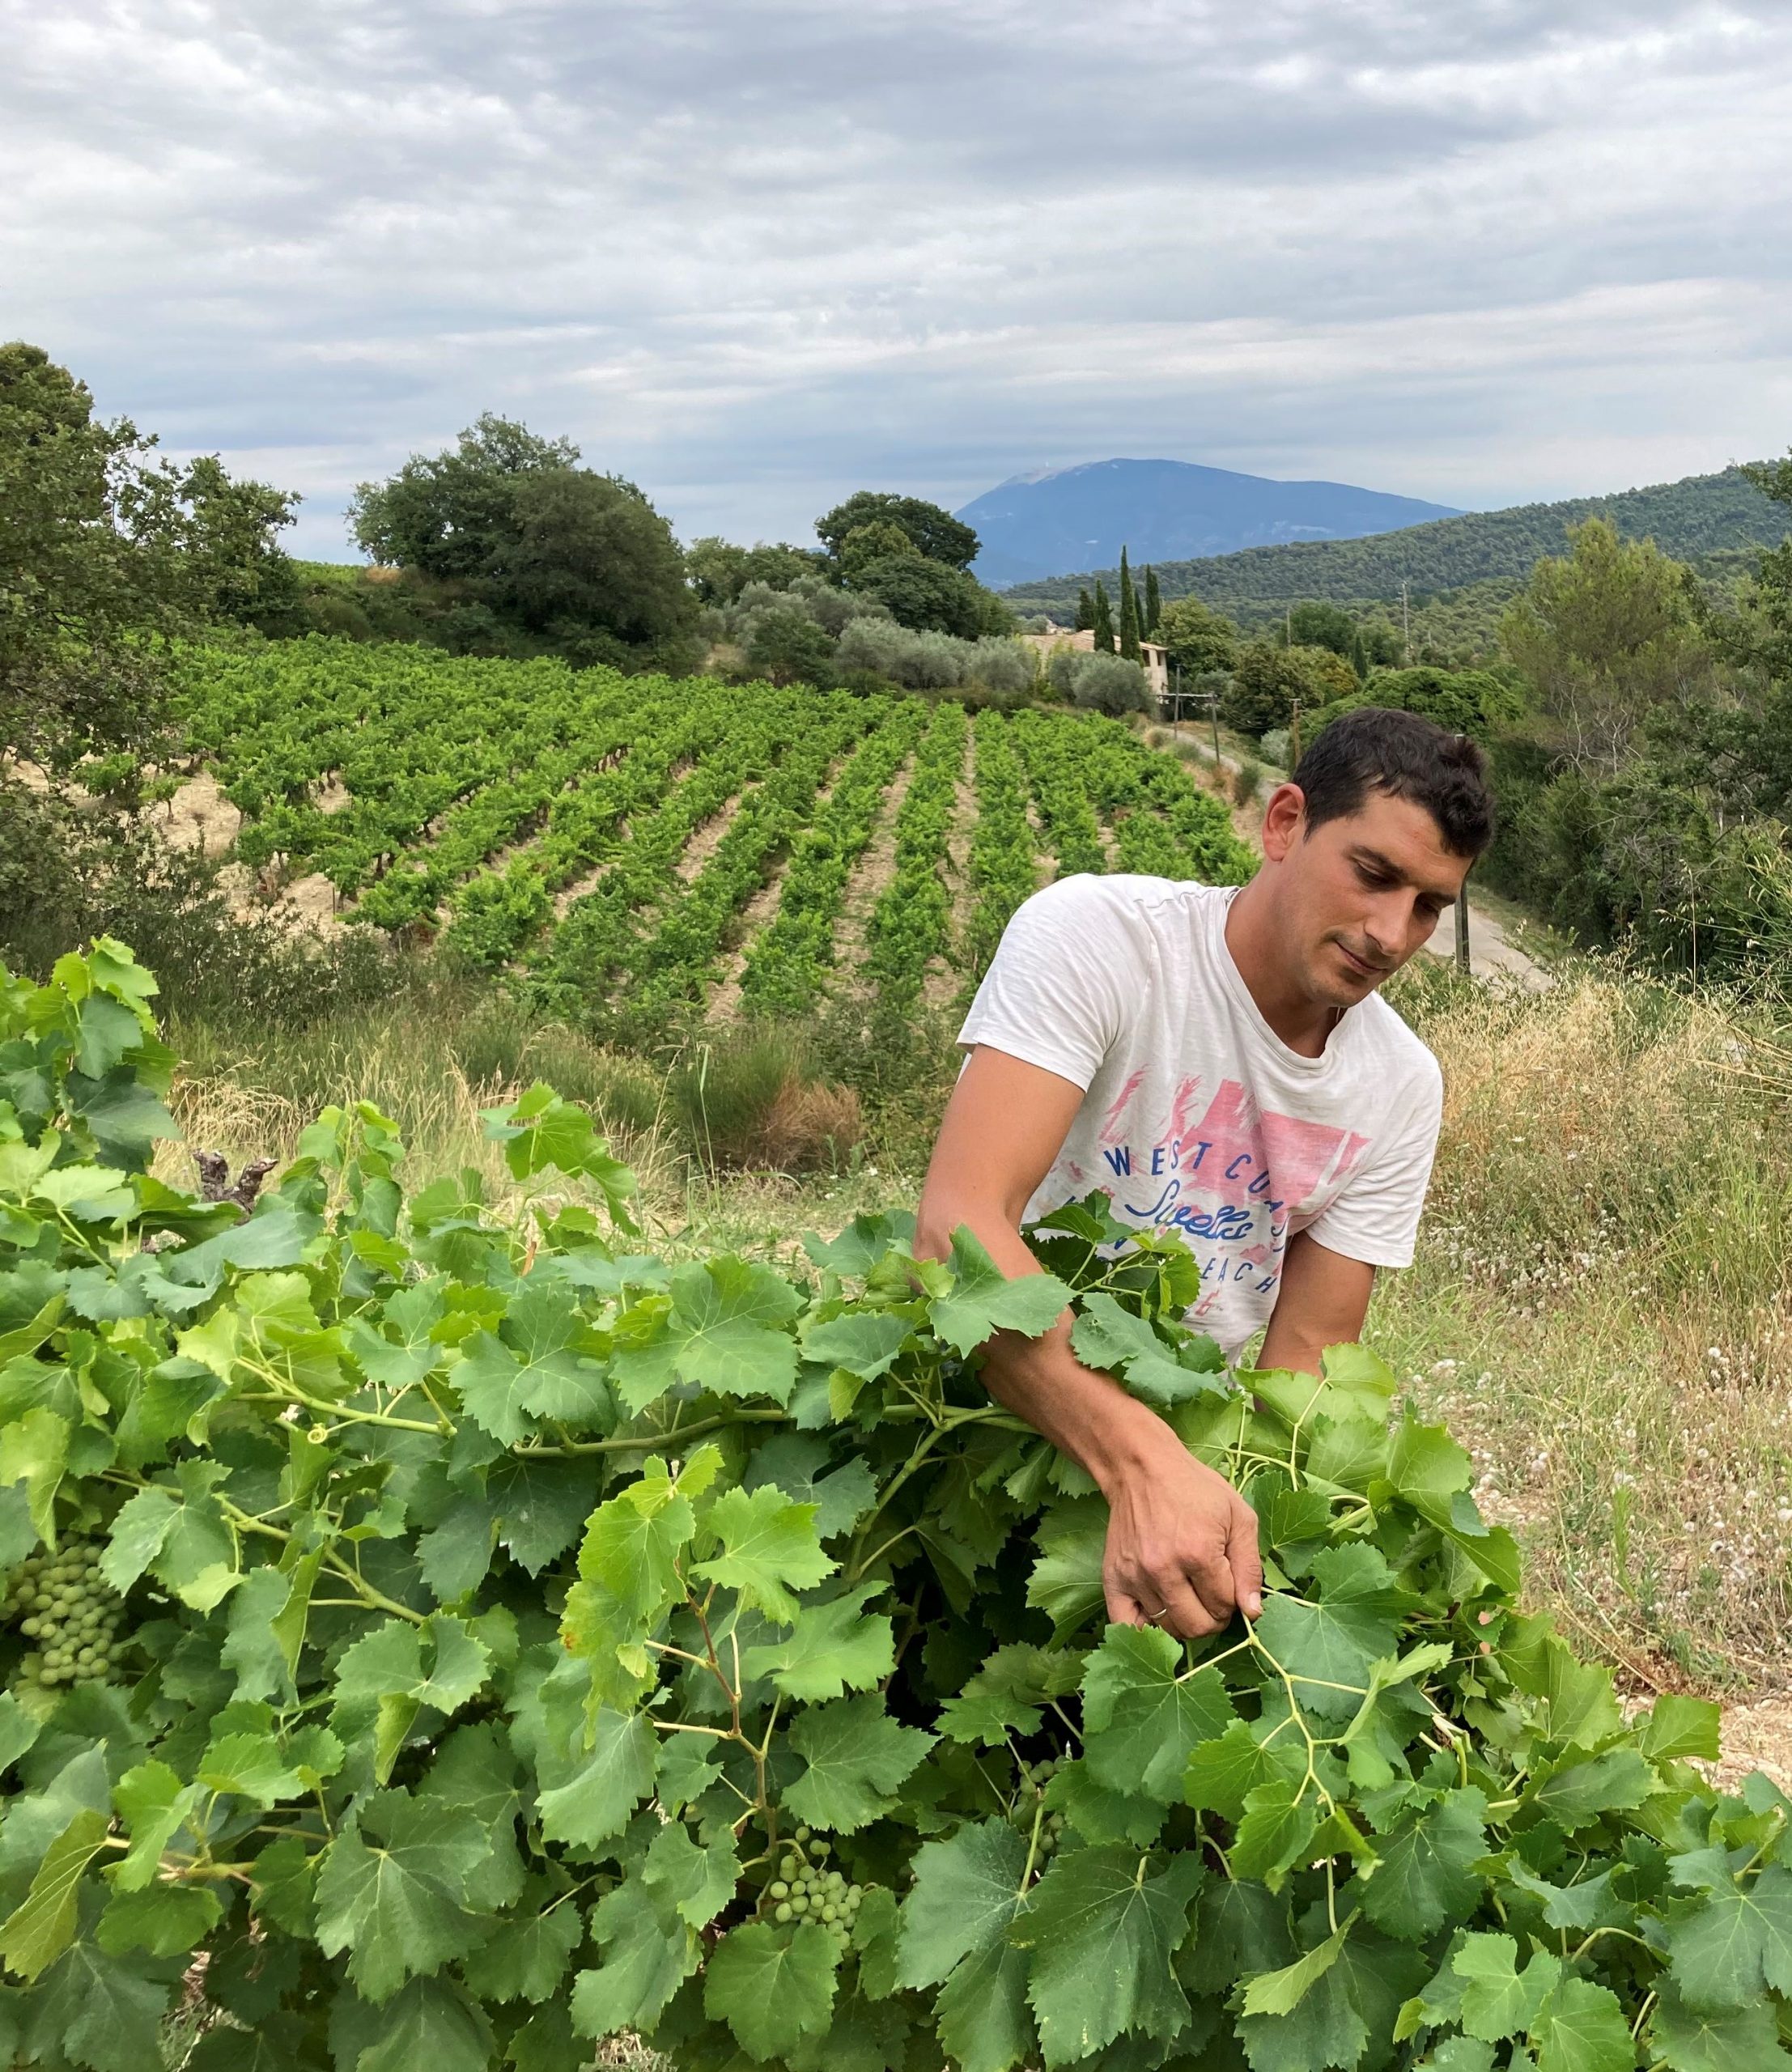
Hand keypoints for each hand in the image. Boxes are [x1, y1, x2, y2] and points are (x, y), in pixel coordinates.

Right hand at [1096, 1425, 1262, 1640]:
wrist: (1142, 1468)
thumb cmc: (1195, 1489)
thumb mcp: (1238, 1516)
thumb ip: (1250, 1566)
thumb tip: (1253, 1612)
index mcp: (1198, 1553)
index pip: (1225, 1606)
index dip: (1233, 1599)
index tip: (1227, 1582)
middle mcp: (1164, 1569)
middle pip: (1197, 1626)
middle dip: (1212, 1618)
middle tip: (1211, 1598)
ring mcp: (1135, 1577)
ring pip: (1168, 1629)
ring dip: (1184, 1621)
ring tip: (1187, 1598)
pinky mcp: (1113, 1579)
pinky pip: (1126, 1627)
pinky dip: (1145, 1632)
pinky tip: (1158, 1617)